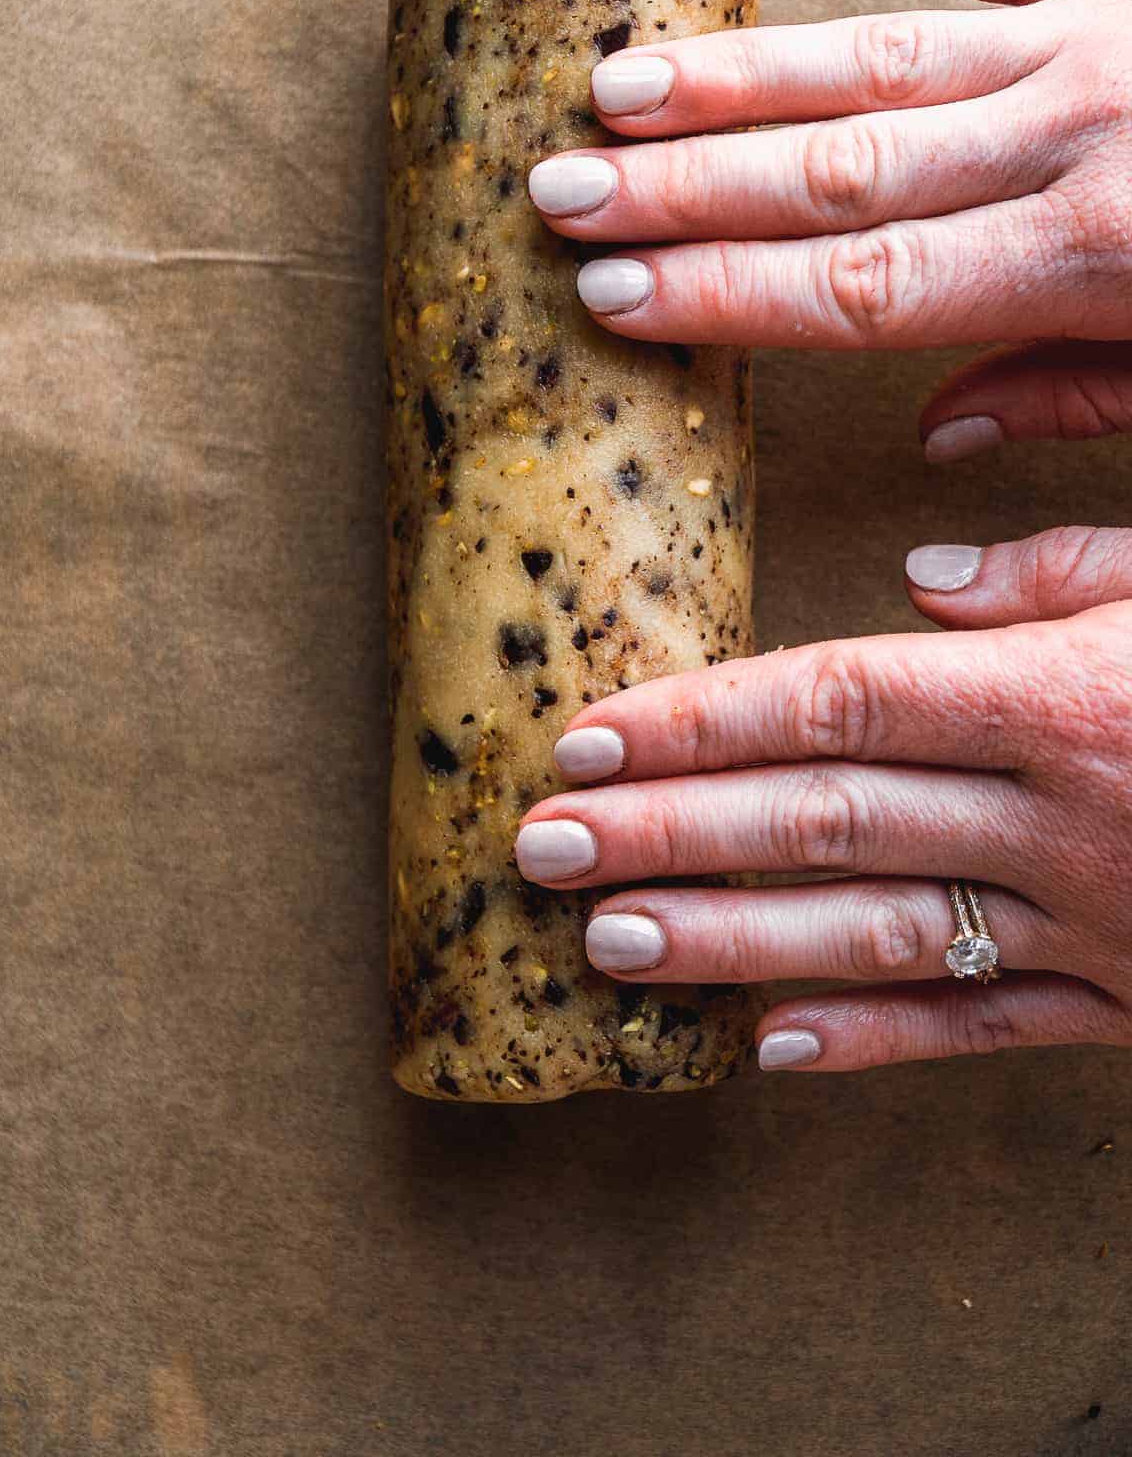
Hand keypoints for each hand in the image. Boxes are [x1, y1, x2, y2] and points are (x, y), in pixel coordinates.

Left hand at [514, 533, 1131, 1070]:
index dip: (699, 723)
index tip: (588, 742)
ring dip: (734, 943)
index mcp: (1061, 698)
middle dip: (668, 833)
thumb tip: (918, 579)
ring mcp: (1091, 922)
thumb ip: (1056, 573)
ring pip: (880, 935)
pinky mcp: (1124, 1001)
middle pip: (825, 820)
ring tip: (609, 942)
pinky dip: (873, 1038)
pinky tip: (765, 1044)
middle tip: (543, 847)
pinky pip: (981, 1029)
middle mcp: (1062, 819)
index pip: (838, 703)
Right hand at [527, 0, 1131, 458]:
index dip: (726, 291)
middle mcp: (1072, 137)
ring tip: (614, 89)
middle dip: (685, 187)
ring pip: (876, 57)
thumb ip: (1070, 399)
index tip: (610, 292)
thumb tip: (938, 436)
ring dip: (735, 77)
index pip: (863, 286)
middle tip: (562, 191)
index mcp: (1090, 259)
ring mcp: (1092, 32)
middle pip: (837, 171)